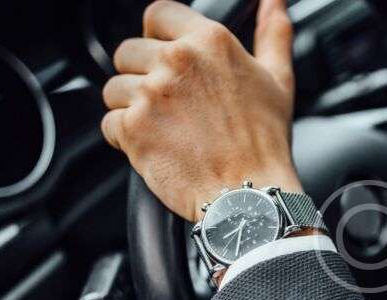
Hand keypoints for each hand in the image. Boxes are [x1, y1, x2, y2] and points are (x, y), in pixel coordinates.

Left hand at [101, 0, 299, 221]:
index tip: (166, 59)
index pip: (157, 14)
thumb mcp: (277, 80)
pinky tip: (157, 148)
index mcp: (209, 41)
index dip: (157, 37)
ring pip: (114, 89)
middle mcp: (176, 60)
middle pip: (128, 52)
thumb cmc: (265, 143)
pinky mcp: (132, 127)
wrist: (248, 194)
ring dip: (131, 109)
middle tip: (171, 105)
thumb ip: (272, 33)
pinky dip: (126, 139)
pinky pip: (109, 124)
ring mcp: (151, 93)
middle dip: (142, 76)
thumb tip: (273, 3)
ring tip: (166, 130)